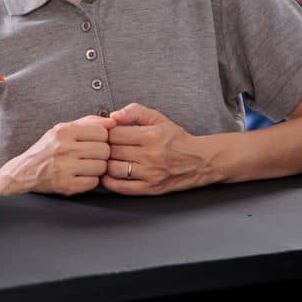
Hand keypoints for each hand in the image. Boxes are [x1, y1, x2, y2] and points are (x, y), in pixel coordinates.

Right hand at [3, 116, 114, 196]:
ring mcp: (64, 168)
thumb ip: (88, 122)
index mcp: (64, 131)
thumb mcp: (63, 129)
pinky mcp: (65, 185)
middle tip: (92, 156)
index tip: (96, 142)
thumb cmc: (48, 149)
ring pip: (101, 167)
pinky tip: (81, 176)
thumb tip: (113, 121)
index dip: (103, 138)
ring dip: (97, 169)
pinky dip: (90, 181)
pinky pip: (93, 183)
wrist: (24, 171)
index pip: (102, 132)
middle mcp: (63, 148)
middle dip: (101, 154)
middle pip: (104, 150)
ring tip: (86, 166)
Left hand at [102, 103, 222, 194]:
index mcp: (151, 136)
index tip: (106, 133)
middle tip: (102, 146)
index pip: (115, 134)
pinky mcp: (149, 189)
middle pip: (112, 151)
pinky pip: (121, 187)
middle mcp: (150, 156)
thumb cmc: (177, 139)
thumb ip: (135, 112)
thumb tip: (113, 115)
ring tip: (106, 159)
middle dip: (104, 148)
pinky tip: (107, 175)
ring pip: (113, 169)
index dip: (106, 132)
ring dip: (105, 164)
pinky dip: (109, 182)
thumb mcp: (159, 118)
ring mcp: (149, 174)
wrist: (200, 161)